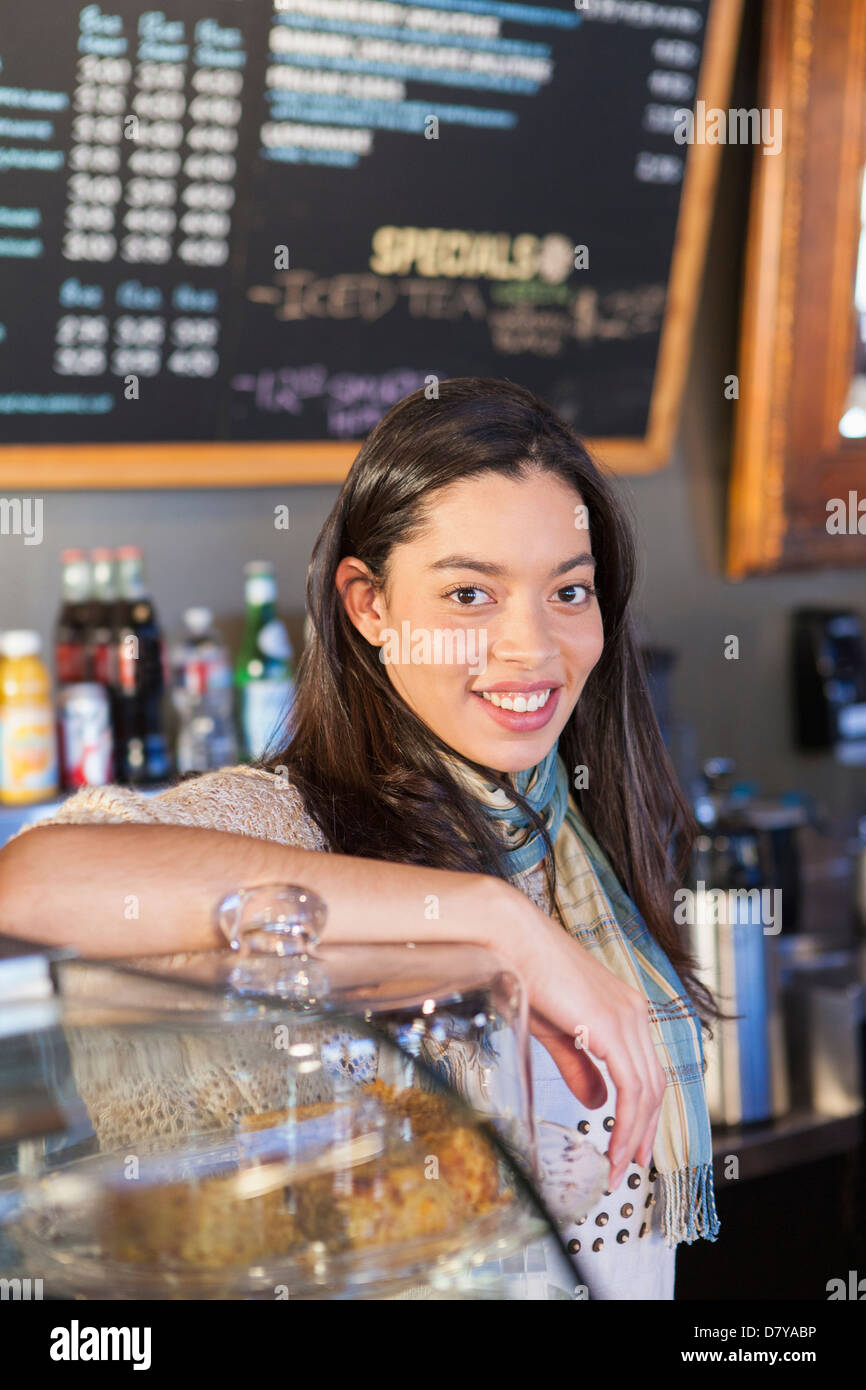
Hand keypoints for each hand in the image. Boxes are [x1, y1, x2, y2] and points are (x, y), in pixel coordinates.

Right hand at [480, 879, 666, 1190]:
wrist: (510, 939)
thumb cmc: (527, 974)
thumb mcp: (558, 1031)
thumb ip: (581, 1066)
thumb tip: (597, 1102)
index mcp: (625, 1009)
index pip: (647, 1070)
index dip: (644, 1112)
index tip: (633, 1144)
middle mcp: (635, 1011)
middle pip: (655, 1084)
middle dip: (645, 1130)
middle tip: (630, 1164)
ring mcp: (627, 1017)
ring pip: (647, 1090)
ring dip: (636, 1133)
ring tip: (619, 1166)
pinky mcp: (612, 1026)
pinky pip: (632, 1086)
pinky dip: (628, 1121)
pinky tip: (615, 1144)